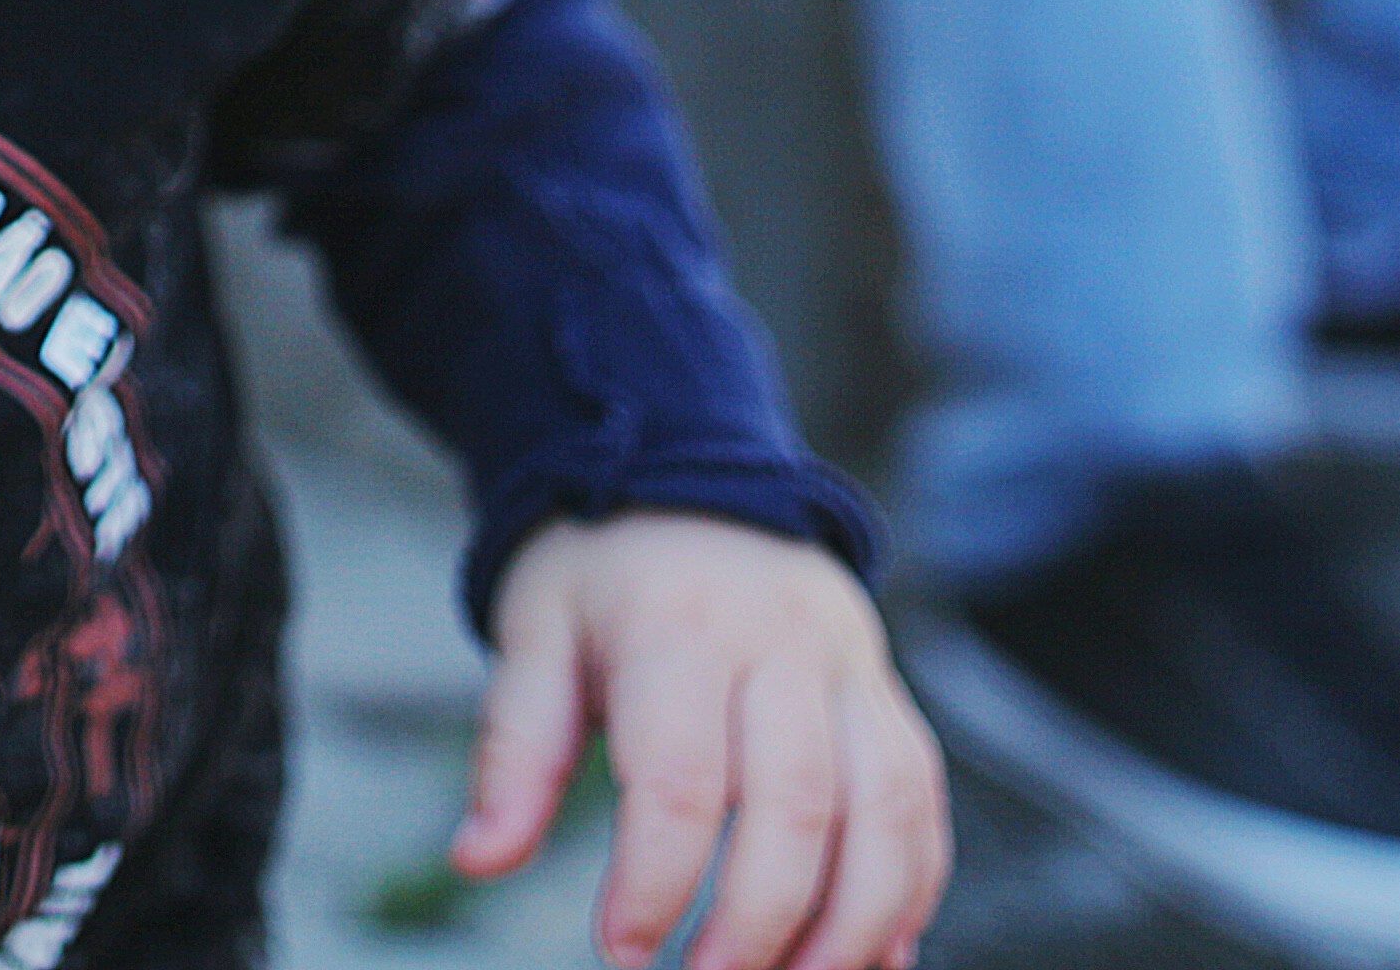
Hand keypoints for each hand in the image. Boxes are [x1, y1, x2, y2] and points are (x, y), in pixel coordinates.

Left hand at [461, 513, 944, 969]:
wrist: (690, 477)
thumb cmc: (602, 576)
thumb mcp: (534, 635)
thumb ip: (516, 749)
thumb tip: (478, 859)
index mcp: (678, 628)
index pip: (680, 777)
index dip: (655, 881)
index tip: (619, 953)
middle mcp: (781, 645)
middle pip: (795, 804)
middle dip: (759, 922)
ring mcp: (849, 668)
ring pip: (885, 809)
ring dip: (854, 923)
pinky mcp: (888, 695)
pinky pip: (921, 801)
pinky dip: (911, 889)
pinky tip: (876, 953)